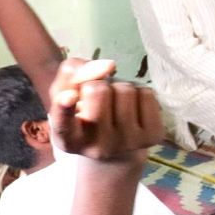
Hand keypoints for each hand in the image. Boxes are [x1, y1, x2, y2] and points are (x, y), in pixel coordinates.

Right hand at [47, 58, 163, 165]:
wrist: (116, 145)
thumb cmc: (84, 114)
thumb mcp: (65, 96)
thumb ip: (71, 74)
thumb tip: (107, 66)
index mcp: (69, 140)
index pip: (63, 124)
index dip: (65, 107)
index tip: (69, 96)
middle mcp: (97, 148)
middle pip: (97, 90)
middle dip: (97, 84)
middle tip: (98, 97)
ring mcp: (126, 143)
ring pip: (124, 89)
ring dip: (119, 86)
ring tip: (115, 102)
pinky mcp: (151, 136)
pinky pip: (146, 93)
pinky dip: (139, 91)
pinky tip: (132, 106)